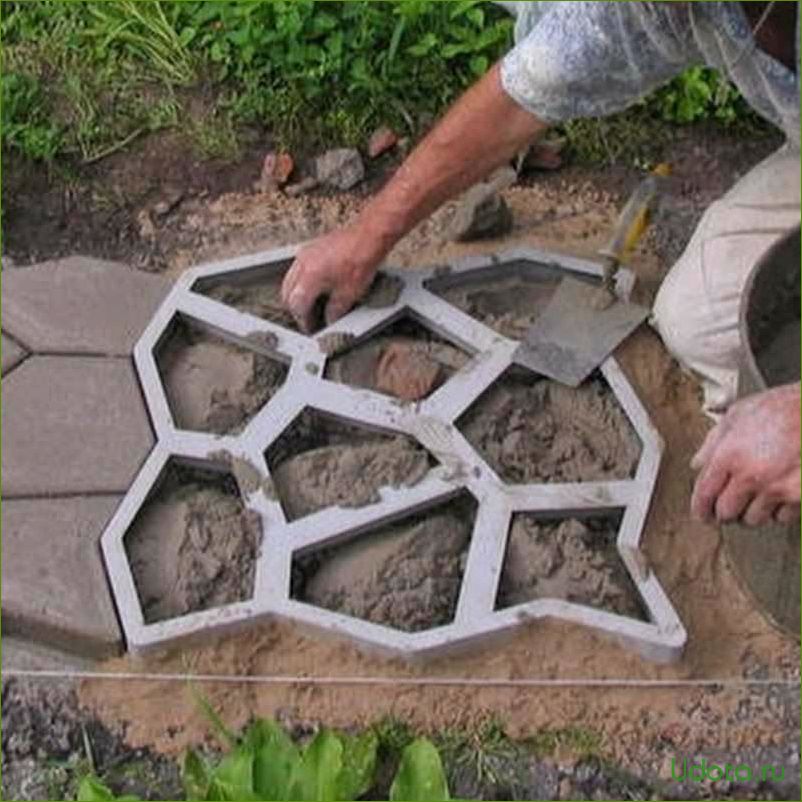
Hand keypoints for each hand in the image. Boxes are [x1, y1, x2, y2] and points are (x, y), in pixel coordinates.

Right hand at [281, 223, 385, 332]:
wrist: (368, 237)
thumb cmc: (361, 260)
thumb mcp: (349, 294)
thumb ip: (334, 311)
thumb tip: (329, 319)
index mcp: (308, 278)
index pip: (297, 306)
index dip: (304, 321)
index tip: (311, 327)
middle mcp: (302, 265)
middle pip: (287, 294)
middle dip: (296, 309)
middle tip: (308, 318)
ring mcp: (304, 254)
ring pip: (289, 280)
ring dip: (297, 295)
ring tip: (311, 304)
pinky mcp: (311, 248)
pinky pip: (297, 269)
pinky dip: (301, 281)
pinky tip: (314, 286)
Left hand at [691, 383, 800, 525]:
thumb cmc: (783, 407)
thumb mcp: (738, 414)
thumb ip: (713, 442)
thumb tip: (698, 463)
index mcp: (729, 456)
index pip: (704, 495)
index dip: (700, 509)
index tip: (702, 513)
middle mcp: (750, 476)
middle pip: (726, 514)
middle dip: (724, 512)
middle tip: (728, 505)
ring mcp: (777, 488)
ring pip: (753, 520)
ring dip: (750, 512)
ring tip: (754, 497)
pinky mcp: (800, 496)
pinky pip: (781, 517)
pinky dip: (777, 511)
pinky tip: (777, 495)